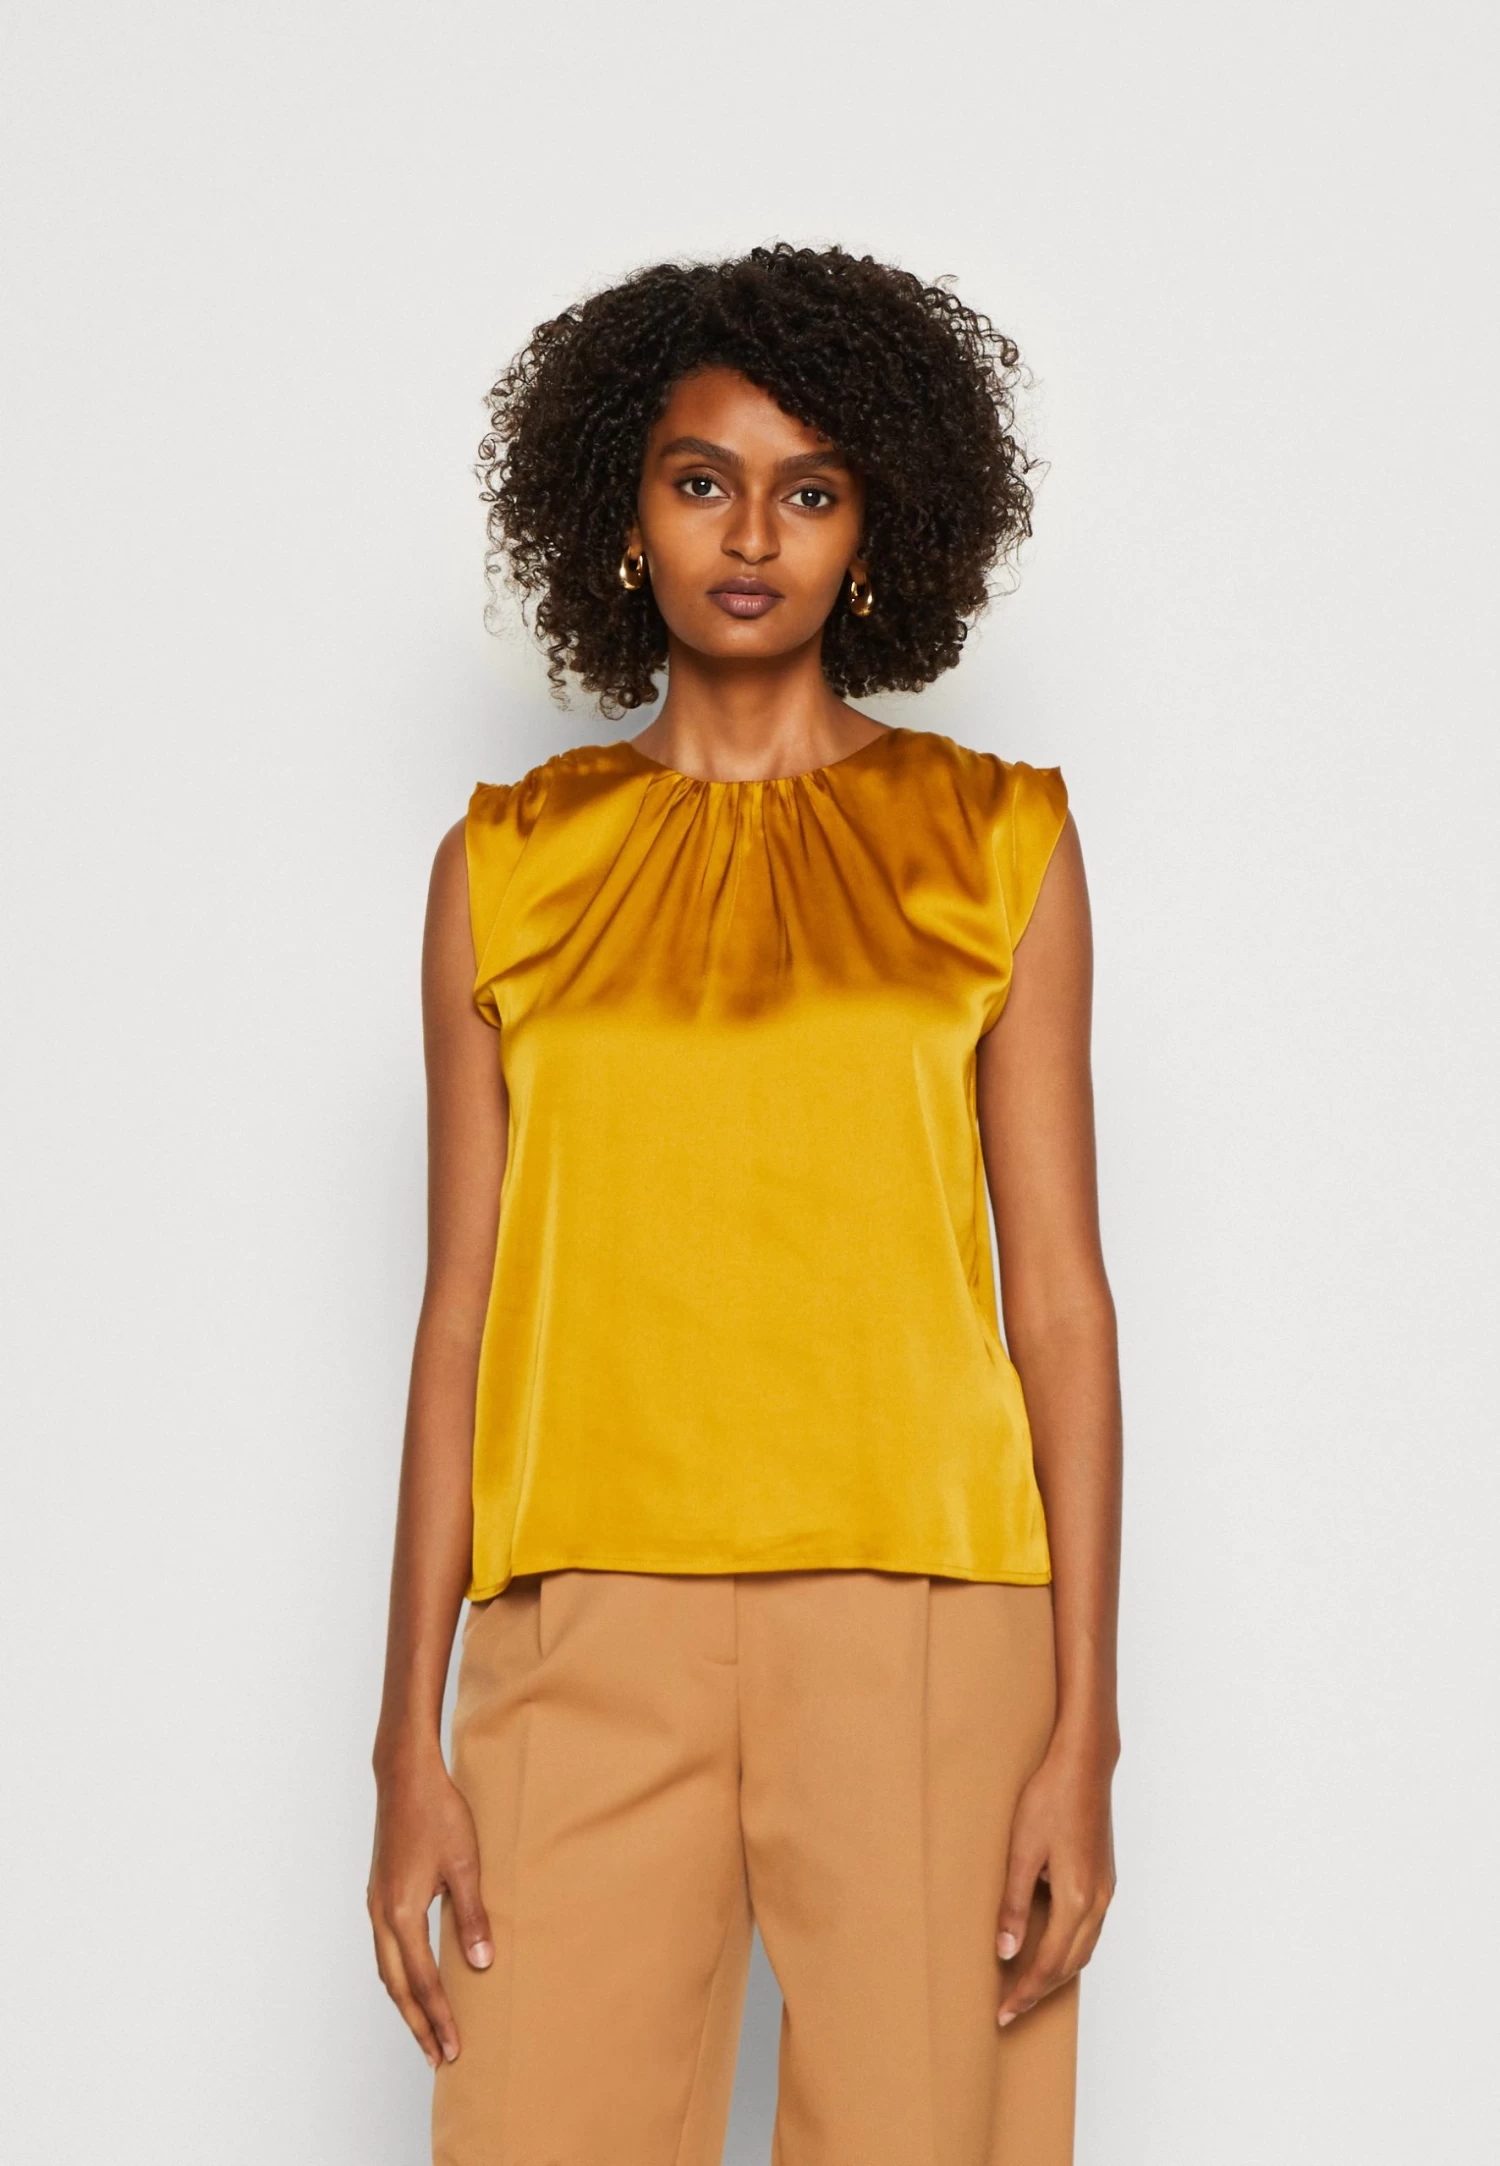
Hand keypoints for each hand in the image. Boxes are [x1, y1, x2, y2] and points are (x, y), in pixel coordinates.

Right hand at [367, 1749, 492, 2067]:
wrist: (405, 1776)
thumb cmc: (438, 1812)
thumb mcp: (466, 1864)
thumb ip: (472, 1917)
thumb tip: (481, 1966)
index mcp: (402, 1913)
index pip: (423, 1981)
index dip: (439, 2019)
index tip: (453, 2051)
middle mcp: (382, 1915)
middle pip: (397, 1986)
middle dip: (417, 2024)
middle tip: (436, 2059)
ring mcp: (376, 1904)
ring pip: (387, 1970)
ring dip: (406, 2003)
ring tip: (426, 2029)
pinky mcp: (379, 1894)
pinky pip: (385, 1949)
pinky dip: (399, 1975)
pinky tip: (414, 1979)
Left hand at [995, 1727, 1116, 2026]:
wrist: (1084, 1765)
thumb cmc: (1049, 1799)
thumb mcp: (1021, 1850)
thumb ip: (1014, 1904)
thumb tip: (1006, 1952)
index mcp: (1077, 1899)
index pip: (1049, 1963)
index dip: (1025, 1991)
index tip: (1003, 2013)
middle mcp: (1098, 1901)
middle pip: (1070, 1964)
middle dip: (1041, 1990)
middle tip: (1010, 2009)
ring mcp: (1106, 1890)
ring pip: (1083, 1949)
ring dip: (1057, 1972)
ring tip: (1027, 1986)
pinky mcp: (1104, 1878)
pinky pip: (1089, 1929)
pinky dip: (1069, 1949)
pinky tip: (1051, 1946)